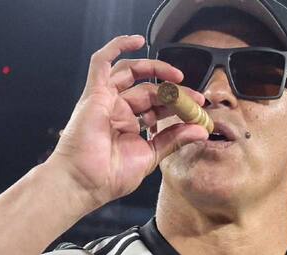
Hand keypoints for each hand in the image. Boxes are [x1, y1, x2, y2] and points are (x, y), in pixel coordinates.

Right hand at [50, 35, 208, 208]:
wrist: (85, 183)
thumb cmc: (110, 176)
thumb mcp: (151, 156)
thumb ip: (174, 139)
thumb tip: (200, 130)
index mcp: (128, 125)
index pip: (157, 106)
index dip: (178, 105)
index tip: (199, 111)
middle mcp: (116, 109)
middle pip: (148, 89)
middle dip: (174, 92)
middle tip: (196, 98)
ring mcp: (104, 100)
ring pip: (131, 73)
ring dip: (155, 69)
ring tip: (178, 77)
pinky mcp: (94, 93)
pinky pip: (101, 61)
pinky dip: (117, 46)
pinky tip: (137, 41)